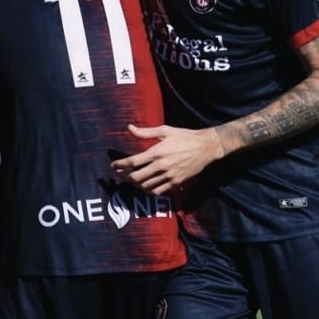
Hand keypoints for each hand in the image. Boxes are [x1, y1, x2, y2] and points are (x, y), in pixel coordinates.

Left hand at [109, 123, 224, 194]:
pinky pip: (158, 191)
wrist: (205, 148)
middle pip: (136, 177)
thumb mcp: (165, 130)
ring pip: (146, 186)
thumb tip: (129, 128)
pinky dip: (148, 190)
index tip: (113, 165)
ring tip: (128, 179)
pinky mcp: (176, 182)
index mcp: (157, 152)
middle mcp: (162, 166)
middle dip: (124, 176)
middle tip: (118, 173)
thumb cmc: (184, 136)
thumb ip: (145, 132)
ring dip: (134, 184)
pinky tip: (143, 186)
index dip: (120, 164)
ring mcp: (169, 176)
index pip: (133, 161)